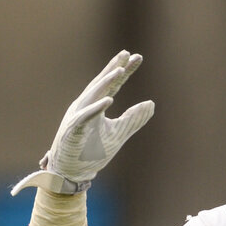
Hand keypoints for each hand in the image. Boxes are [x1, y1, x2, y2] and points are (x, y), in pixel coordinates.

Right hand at [12, 51, 153, 195]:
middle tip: (128, 54)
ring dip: (105, 83)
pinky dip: (96, 108)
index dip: (125, 71)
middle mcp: (86, 106)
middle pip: (102, 84)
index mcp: (97, 106)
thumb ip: (134, 118)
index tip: (137, 57)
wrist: (73, 172)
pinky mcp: (73, 130)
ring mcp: (78, 117)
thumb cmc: (92, 152)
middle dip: (115, 69)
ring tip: (119, 71)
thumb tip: (152, 103)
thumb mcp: (119, 133)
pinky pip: (85, 117)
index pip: (113, 85)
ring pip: (92, 95)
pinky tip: (109, 100)